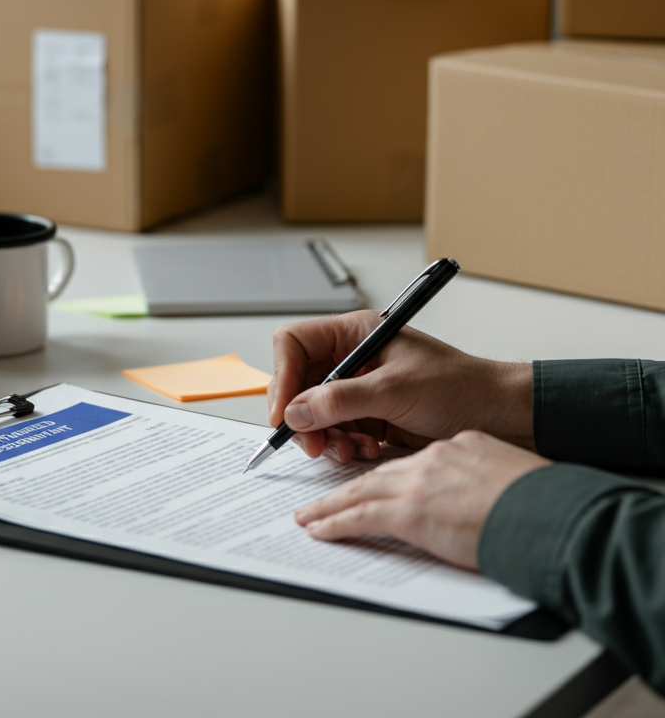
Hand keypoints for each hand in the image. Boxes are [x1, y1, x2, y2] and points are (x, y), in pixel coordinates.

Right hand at [269, 312, 533, 463]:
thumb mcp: (396, 391)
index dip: (283, 376)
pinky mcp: (369, 416)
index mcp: (355, 334)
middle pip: (298, 382)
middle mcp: (352, 358)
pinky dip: (342, 445)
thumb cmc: (461, 388)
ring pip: (313, 412)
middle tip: (312, 443)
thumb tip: (296, 410)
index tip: (284, 412)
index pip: (295, 344)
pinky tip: (363, 450)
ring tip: (348, 449)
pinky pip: (335, 431)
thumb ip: (341, 400)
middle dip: (302, 415)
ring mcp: (359, 388)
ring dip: (325, 435)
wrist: (501, 418)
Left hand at [295, 431, 549, 568]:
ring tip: (309, 516)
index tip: (371, 484)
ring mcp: (419, 484)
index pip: (410, 462)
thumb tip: (474, 498)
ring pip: (360, 492)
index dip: (385, 475)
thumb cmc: (544, 503)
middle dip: (346, 487)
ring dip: (330, 505)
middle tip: (320, 498)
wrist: (551, 514)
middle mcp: (432, 459)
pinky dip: (335, 522)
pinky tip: (318, 529)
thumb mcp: (509, 477)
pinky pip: (360, 516)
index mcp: (457, 448)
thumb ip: (481, 479)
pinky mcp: (411, 511)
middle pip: (377, 473)